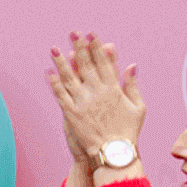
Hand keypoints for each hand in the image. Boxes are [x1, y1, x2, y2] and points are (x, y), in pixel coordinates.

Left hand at [48, 32, 144, 162]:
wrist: (114, 153)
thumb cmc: (128, 131)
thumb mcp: (138, 107)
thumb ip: (132, 85)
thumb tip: (132, 65)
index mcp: (114, 89)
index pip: (104, 63)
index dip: (97, 48)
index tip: (91, 35)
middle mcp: (97, 93)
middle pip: (86, 65)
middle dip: (79, 47)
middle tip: (72, 33)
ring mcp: (83, 103)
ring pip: (70, 77)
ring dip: (61, 62)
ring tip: (54, 48)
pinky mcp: (71, 114)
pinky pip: (61, 95)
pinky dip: (54, 83)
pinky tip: (48, 72)